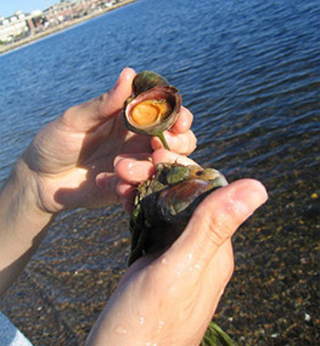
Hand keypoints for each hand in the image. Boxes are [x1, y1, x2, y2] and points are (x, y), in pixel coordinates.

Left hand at [21, 67, 195, 213]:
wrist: (41, 180)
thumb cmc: (56, 142)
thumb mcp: (76, 120)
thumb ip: (104, 103)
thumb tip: (129, 73)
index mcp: (131, 117)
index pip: (166, 111)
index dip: (179, 114)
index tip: (179, 120)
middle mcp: (140, 139)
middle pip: (180, 140)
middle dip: (180, 143)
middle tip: (158, 149)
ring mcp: (138, 164)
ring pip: (168, 167)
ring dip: (153, 169)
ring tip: (119, 170)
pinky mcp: (132, 187)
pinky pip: (147, 190)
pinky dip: (136, 190)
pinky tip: (112, 188)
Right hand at [86, 160, 267, 345]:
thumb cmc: (146, 325)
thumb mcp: (180, 270)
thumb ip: (214, 228)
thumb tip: (257, 187)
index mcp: (215, 250)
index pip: (210, 192)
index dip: (184, 169)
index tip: (155, 155)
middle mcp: (200, 250)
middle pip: (184, 196)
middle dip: (156, 176)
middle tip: (123, 168)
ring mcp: (176, 256)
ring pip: (164, 207)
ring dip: (142, 188)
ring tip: (116, 179)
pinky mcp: (154, 261)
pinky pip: (149, 222)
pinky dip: (134, 206)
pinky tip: (119, 198)